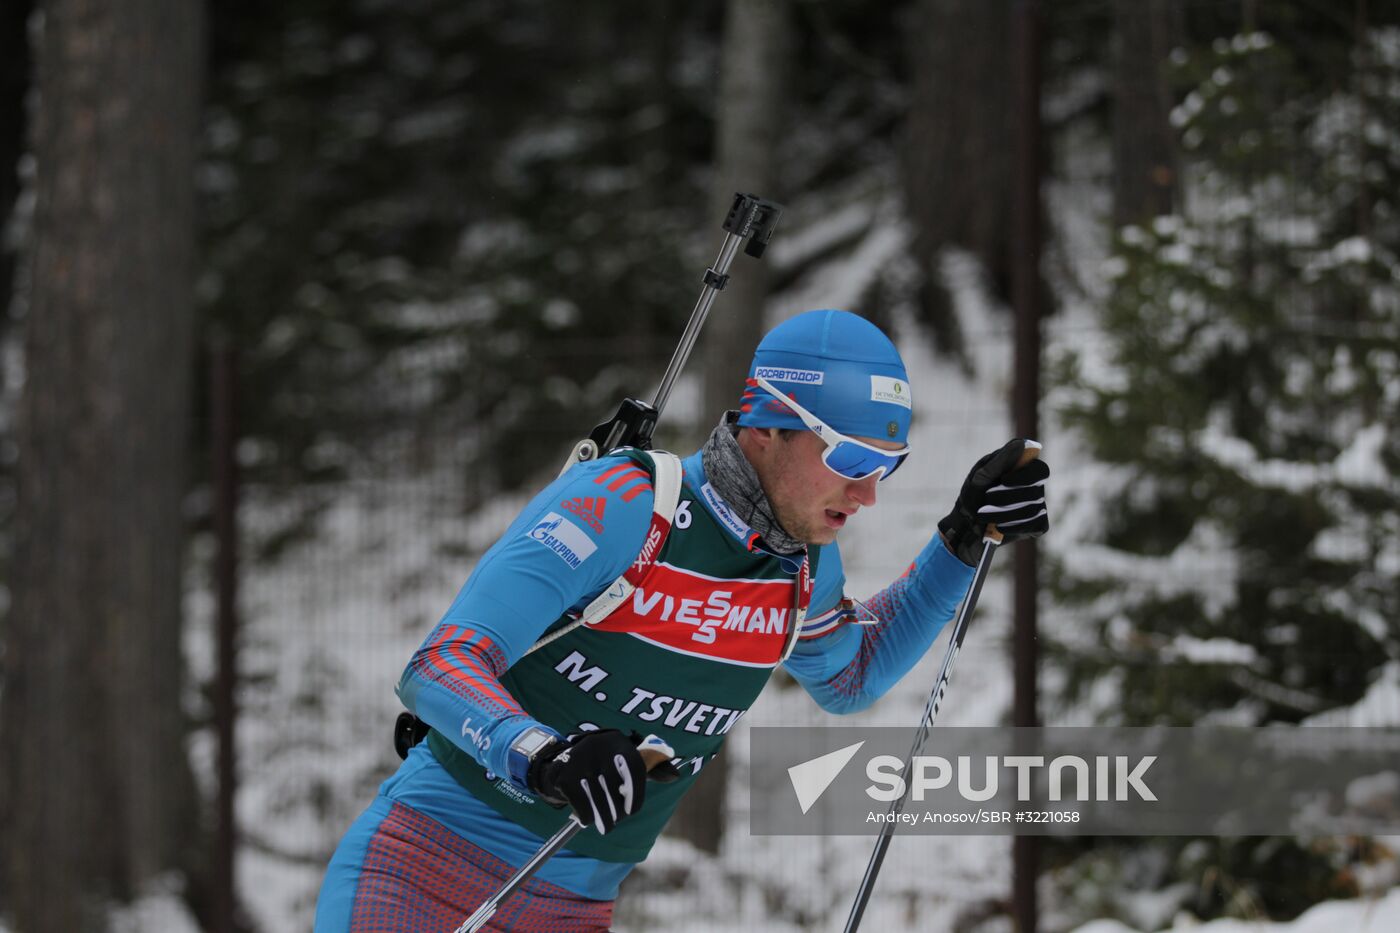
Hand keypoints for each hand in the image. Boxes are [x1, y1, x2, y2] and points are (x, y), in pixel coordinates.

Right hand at [527, 729, 647, 833]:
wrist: (565, 762)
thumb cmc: (605, 765)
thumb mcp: (625, 761)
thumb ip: (652, 768)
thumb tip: (675, 775)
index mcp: (618, 742)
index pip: (633, 768)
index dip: (635, 793)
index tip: (632, 812)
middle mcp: (598, 746)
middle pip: (614, 786)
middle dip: (617, 810)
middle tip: (617, 820)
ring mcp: (579, 759)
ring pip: (597, 797)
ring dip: (603, 817)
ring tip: (606, 826)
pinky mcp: (564, 774)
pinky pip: (580, 802)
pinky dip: (586, 815)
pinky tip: (589, 819)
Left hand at [938, 438, 1048, 565]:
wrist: (966, 526)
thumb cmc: (973, 496)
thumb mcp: (980, 477)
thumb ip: (1000, 461)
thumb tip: (1022, 443)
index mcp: (1022, 471)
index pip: (1040, 470)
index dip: (1025, 475)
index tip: (1004, 480)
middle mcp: (1034, 487)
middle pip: (1036, 490)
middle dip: (1009, 496)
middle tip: (987, 498)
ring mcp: (1037, 506)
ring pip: (1032, 509)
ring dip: (1004, 512)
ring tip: (983, 514)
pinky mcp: (1036, 525)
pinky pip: (1034, 524)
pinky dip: (1014, 526)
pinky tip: (998, 526)